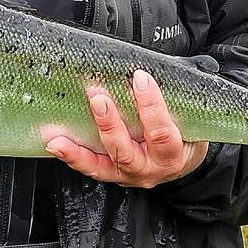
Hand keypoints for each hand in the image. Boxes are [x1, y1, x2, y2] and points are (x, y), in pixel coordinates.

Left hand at [44, 69, 208, 187]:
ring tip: (59, 137)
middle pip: (126, 151)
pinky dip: (73, 157)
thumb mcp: (190, 119)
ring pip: (103, 166)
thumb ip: (172, 101)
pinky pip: (92, 168)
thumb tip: (145, 72)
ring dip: (79, 150)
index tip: (141, 79)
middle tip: (98, 99)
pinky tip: (57, 144)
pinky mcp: (114, 176)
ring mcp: (130, 175)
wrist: (184, 162)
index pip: (161, 133)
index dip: (151, 106)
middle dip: (110, 125)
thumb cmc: (187, 135)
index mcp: (173, 155)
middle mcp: (150, 169)